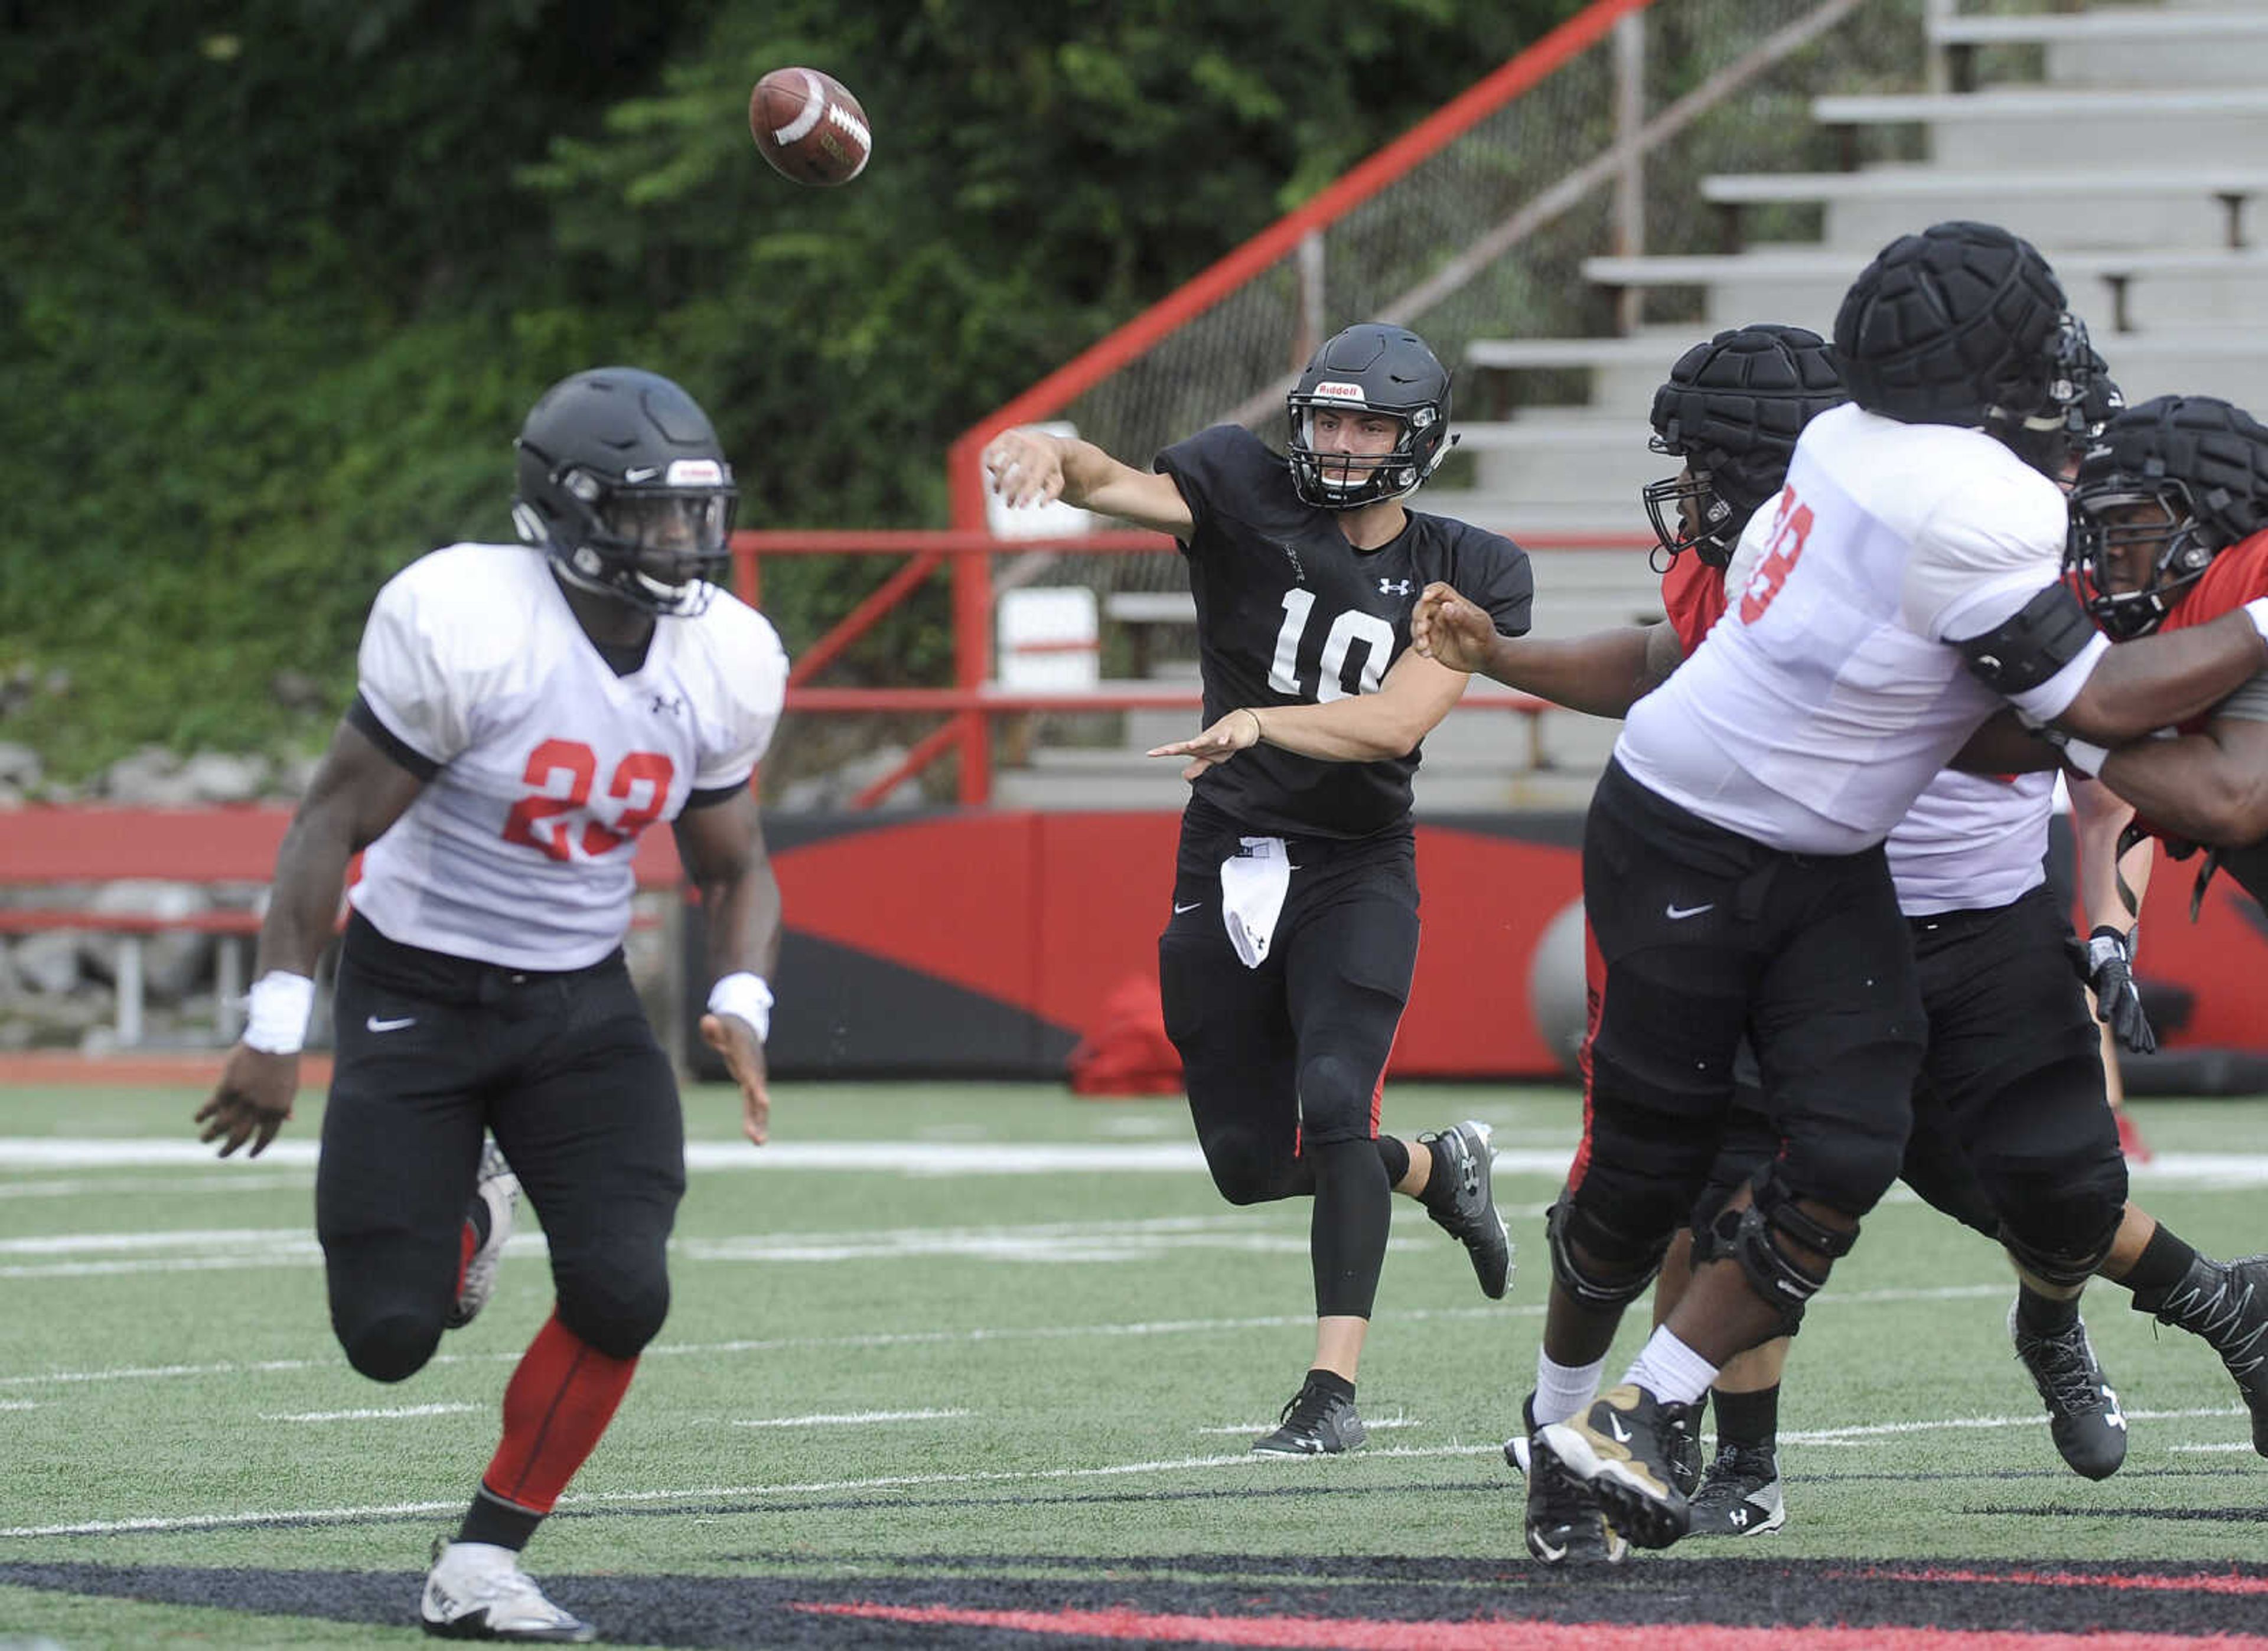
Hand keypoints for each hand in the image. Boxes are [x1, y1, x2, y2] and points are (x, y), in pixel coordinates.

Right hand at [193, 1044, 299, 1157]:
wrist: (274, 1040)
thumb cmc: (284, 1063)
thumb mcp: (290, 1087)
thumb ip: (285, 1105)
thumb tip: (289, 1119)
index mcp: (278, 1110)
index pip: (266, 1137)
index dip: (257, 1148)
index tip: (249, 1155)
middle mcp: (260, 1108)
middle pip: (240, 1135)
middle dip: (229, 1149)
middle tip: (220, 1155)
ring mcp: (243, 1098)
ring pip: (223, 1124)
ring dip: (211, 1134)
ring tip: (204, 1140)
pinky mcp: (228, 1086)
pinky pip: (213, 1104)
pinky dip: (204, 1113)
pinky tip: (198, 1119)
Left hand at [702, 1012, 771, 1144]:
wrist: (744, 1027)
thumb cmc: (726, 1026)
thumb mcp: (718, 1023)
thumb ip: (712, 1026)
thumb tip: (707, 1022)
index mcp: (747, 1056)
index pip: (752, 1072)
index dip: (757, 1087)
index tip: (764, 1102)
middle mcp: (754, 1070)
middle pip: (757, 1094)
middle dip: (758, 1114)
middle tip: (758, 1133)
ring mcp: (755, 1079)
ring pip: (758, 1105)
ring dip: (758, 1123)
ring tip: (759, 1143)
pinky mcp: (751, 1086)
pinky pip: (753, 1106)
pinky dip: (754, 1121)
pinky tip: (755, 1138)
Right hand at [983, 429, 1065, 509]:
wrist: (1046, 442)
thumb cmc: (1049, 467)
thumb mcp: (1057, 479)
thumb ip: (1052, 493)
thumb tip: (1042, 505)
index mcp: (1046, 459)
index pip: (1035, 479)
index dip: (1027, 493)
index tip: (1021, 506)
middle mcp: (1033, 448)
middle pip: (1019, 475)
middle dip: (1012, 492)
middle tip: (1008, 504)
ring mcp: (1019, 440)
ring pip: (1004, 464)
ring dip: (998, 481)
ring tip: (997, 491)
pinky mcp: (1008, 436)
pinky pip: (994, 450)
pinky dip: (990, 462)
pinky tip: (991, 471)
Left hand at [1146, 707, 1262, 780]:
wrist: (1243, 726)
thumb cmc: (1224, 742)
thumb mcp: (1211, 758)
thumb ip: (1198, 766)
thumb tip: (1184, 776)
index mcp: (1198, 747)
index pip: (1178, 749)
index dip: (1164, 751)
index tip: (1149, 754)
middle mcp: (1204, 740)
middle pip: (1187, 744)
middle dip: (1175, 748)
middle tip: (1163, 752)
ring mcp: (1217, 736)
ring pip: (1206, 739)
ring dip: (1198, 742)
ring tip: (1189, 746)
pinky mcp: (1231, 735)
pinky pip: (1227, 737)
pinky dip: (1225, 739)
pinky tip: (1223, 741)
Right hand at [1409, 580, 1496, 672]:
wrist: (1486, 661)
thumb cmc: (1486, 641)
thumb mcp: (1479, 629)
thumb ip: (1463, 617)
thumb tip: (1446, 605)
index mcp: (1456, 606)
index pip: (1440, 590)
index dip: (1431, 590)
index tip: (1425, 597)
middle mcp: (1444, 615)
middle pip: (1423, 606)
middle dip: (1418, 616)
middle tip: (1423, 629)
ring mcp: (1437, 629)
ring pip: (1417, 624)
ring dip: (1416, 633)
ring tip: (1424, 644)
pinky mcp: (1432, 643)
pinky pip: (1418, 642)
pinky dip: (1418, 647)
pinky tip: (1427, 653)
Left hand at [2070, 924, 2155, 1053]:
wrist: (2111, 954)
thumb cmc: (2092, 956)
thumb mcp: (2083, 952)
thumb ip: (2076, 950)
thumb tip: (2068, 943)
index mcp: (2112, 976)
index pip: (2110, 991)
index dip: (2107, 1003)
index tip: (2102, 1018)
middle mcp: (2126, 988)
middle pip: (2128, 1008)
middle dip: (2127, 1025)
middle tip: (2125, 1041)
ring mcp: (2131, 997)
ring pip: (2137, 1018)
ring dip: (2138, 1034)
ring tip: (2138, 1050)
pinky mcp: (2133, 1005)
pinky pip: (2141, 1022)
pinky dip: (2145, 1035)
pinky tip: (2148, 1050)